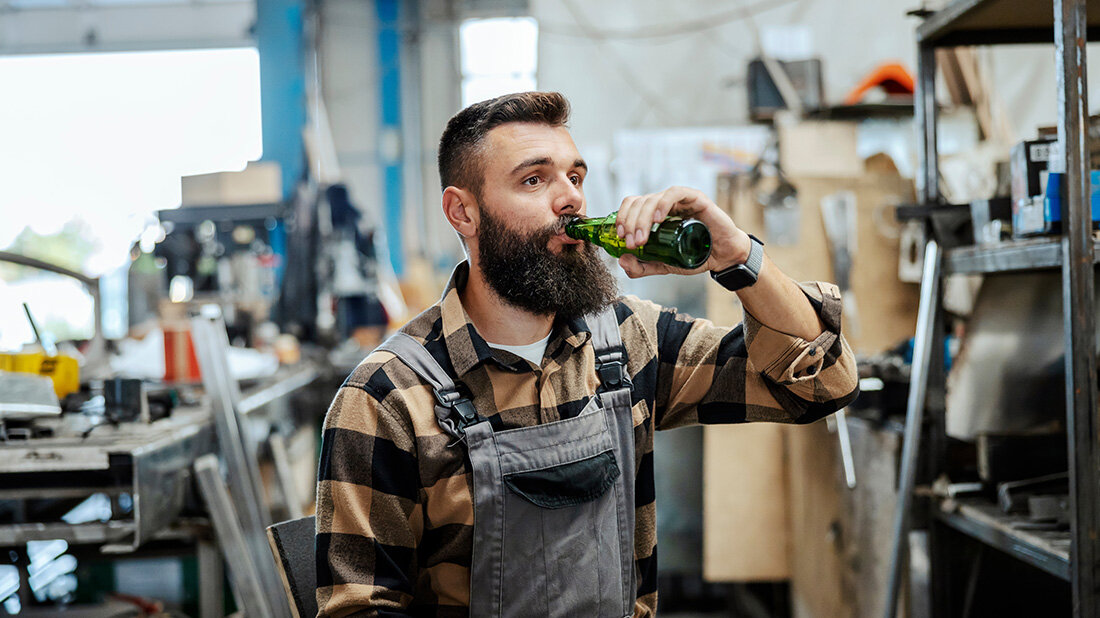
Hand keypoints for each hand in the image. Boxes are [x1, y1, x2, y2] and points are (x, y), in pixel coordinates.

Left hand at [614, 186, 751, 277]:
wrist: (723, 258)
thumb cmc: (695, 256)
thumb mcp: (663, 266)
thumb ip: (642, 266)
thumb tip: (622, 260)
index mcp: (655, 214)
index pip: (632, 205)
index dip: (621, 217)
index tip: (619, 237)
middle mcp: (665, 204)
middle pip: (638, 202)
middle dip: (630, 222)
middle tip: (632, 243)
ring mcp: (680, 200)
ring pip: (652, 199)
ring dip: (642, 218)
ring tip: (642, 239)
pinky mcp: (696, 198)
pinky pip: (675, 193)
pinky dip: (662, 204)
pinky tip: (657, 220)